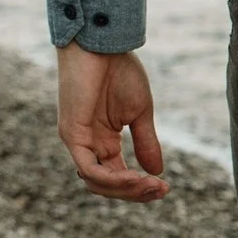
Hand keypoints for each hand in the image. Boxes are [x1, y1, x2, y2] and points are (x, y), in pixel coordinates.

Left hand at [56, 43, 168, 200]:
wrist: (103, 44)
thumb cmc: (119, 71)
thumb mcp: (140, 113)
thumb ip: (145, 142)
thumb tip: (157, 172)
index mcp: (102, 140)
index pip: (117, 175)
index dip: (140, 186)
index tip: (166, 187)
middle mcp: (87, 144)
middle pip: (106, 185)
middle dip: (135, 192)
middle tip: (161, 190)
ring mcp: (77, 140)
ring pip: (96, 182)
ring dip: (125, 189)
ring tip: (151, 184)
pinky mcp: (71, 133)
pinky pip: (88, 168)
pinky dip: (111, 178)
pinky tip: (134, 177)